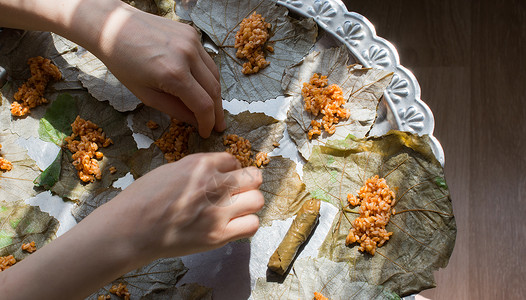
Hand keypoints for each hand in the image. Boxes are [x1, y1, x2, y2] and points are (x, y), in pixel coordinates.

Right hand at [0, 152, 262, 298]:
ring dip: (249, 202)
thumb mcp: (170, 169)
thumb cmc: (142, 198)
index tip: (226, 177)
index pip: (233, 160)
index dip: (231, 168)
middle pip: (252, 177)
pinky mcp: (219, 235)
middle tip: (238, 190)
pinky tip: (236, 224)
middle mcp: (214, 184)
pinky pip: (252, 225)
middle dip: (248, 181)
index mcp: (201, 164)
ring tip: (238, 208)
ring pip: (257, 200)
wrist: (130, 229)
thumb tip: (216, 171)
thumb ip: (197, 169)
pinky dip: (247, 223)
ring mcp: (219, 211)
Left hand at [95, 3, 224, 137]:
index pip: (204, 105)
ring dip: (215, 94)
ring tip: (212, 108)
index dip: (208, 122)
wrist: (113, 27)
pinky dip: (207, 75)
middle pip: (214, 90)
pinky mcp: (192, 33)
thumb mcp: (146, 95)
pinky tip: (202, 86)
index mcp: (174, 74)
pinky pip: (207, 60)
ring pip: (215, 74)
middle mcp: (188, 55)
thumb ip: (175, 110)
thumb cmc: (123, 63)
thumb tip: (196, 121)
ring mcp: (192, 42)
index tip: (207, 132)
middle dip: (217, 112)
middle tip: (218, 125)